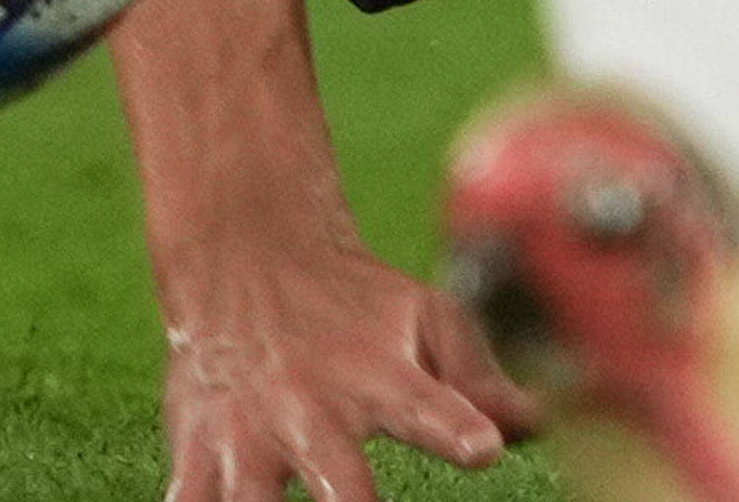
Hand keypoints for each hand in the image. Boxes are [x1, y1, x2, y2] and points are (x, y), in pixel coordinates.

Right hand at [157, 236, 541, 501]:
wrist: (245, 259)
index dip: (454, 426)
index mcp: (377, 378)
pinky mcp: (195, 454)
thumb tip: (542, 422)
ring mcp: (247, 437)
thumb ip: (479, 380)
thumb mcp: (423, 321)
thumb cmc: (353, 307)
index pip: (426, 405)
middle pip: (336, 480)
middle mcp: (310, 411)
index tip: (482, 448)